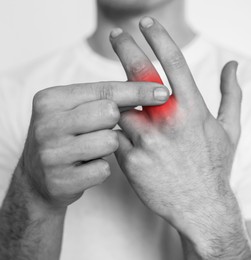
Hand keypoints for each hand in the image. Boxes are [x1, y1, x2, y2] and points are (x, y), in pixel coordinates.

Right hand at [19, 81, 168, 208]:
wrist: (37, 177)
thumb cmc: (65, 137)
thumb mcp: (74, 111)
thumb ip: (104, 99)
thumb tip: (149, 90)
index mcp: (50, 100)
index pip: (104, 91)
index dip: (137, 90)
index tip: (163, 92)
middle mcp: (46, 124)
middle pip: (109, 113)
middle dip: (113, 122)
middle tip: (100, 128)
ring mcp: (50, 154)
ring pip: (109, 142)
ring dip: (107, 146)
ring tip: (90, 149)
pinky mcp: (60, 180)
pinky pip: (103, 169)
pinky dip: (100, 168)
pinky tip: (85, 168)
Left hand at [111, 18, 250, 257]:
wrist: (199, 207)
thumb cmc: (214, 167)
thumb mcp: (230, 129)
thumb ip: (230, 94)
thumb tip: (233, 66)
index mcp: (192, 110)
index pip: (172, 62)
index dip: (158, 37)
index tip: (145, 23)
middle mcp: (167, 121)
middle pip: (139, 74)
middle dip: (126, 48)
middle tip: (116, 34)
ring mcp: (145, 140)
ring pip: (119, 106)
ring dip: (118, 99)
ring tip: (120, 102)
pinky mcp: (128, 159)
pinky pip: (114, 135)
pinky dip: (115, 129)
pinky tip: (122, 135)